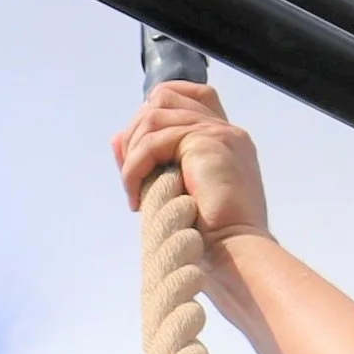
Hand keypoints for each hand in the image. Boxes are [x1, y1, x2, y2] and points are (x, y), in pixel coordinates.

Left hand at [114, 81, 269, 248]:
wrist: (236, 257)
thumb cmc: (214, 240)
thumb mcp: (177, 193)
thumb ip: (155, 163)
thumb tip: (117, 139)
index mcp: (226, 141)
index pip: (190, 96)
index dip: (156, 108)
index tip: (138, 149)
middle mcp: (225, 130)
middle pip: (165, 97)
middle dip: (135, 133)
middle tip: (129, 177)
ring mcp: (218, 132)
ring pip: (153, 117)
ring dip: (132, 155)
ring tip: (133, 191)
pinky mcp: (205, 141)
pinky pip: (152, 143)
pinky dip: (134, 170)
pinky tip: (136, 200)